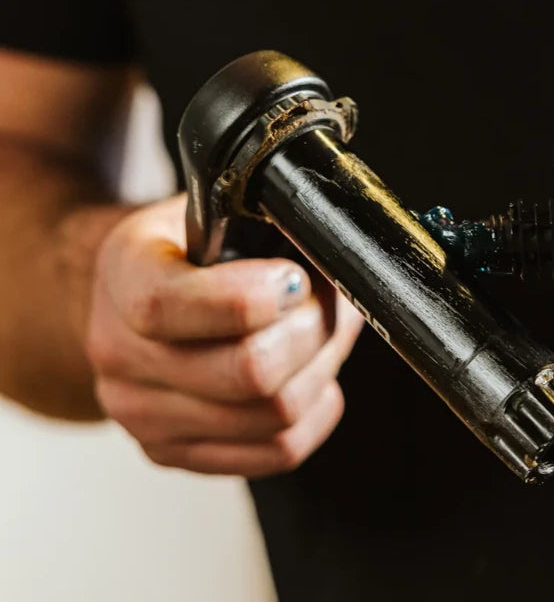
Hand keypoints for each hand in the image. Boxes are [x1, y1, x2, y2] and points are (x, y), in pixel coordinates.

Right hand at [85, 194, 364, 475]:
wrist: (134, 292)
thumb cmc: (191, 245)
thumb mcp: (214, 208)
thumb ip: (262, 224)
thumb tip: (327, 252)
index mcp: (122, 274)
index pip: (168, 306)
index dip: (250, 298)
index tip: (294, 278)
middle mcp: (118, 352)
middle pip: (245, 372)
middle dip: (312, 330)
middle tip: (326, 301)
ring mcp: (141, 413)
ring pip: (273, 416)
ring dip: (321, 367)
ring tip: (325, 331)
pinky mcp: (173, 452)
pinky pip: (276, 452)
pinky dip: (315, 412)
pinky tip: (312, 374)